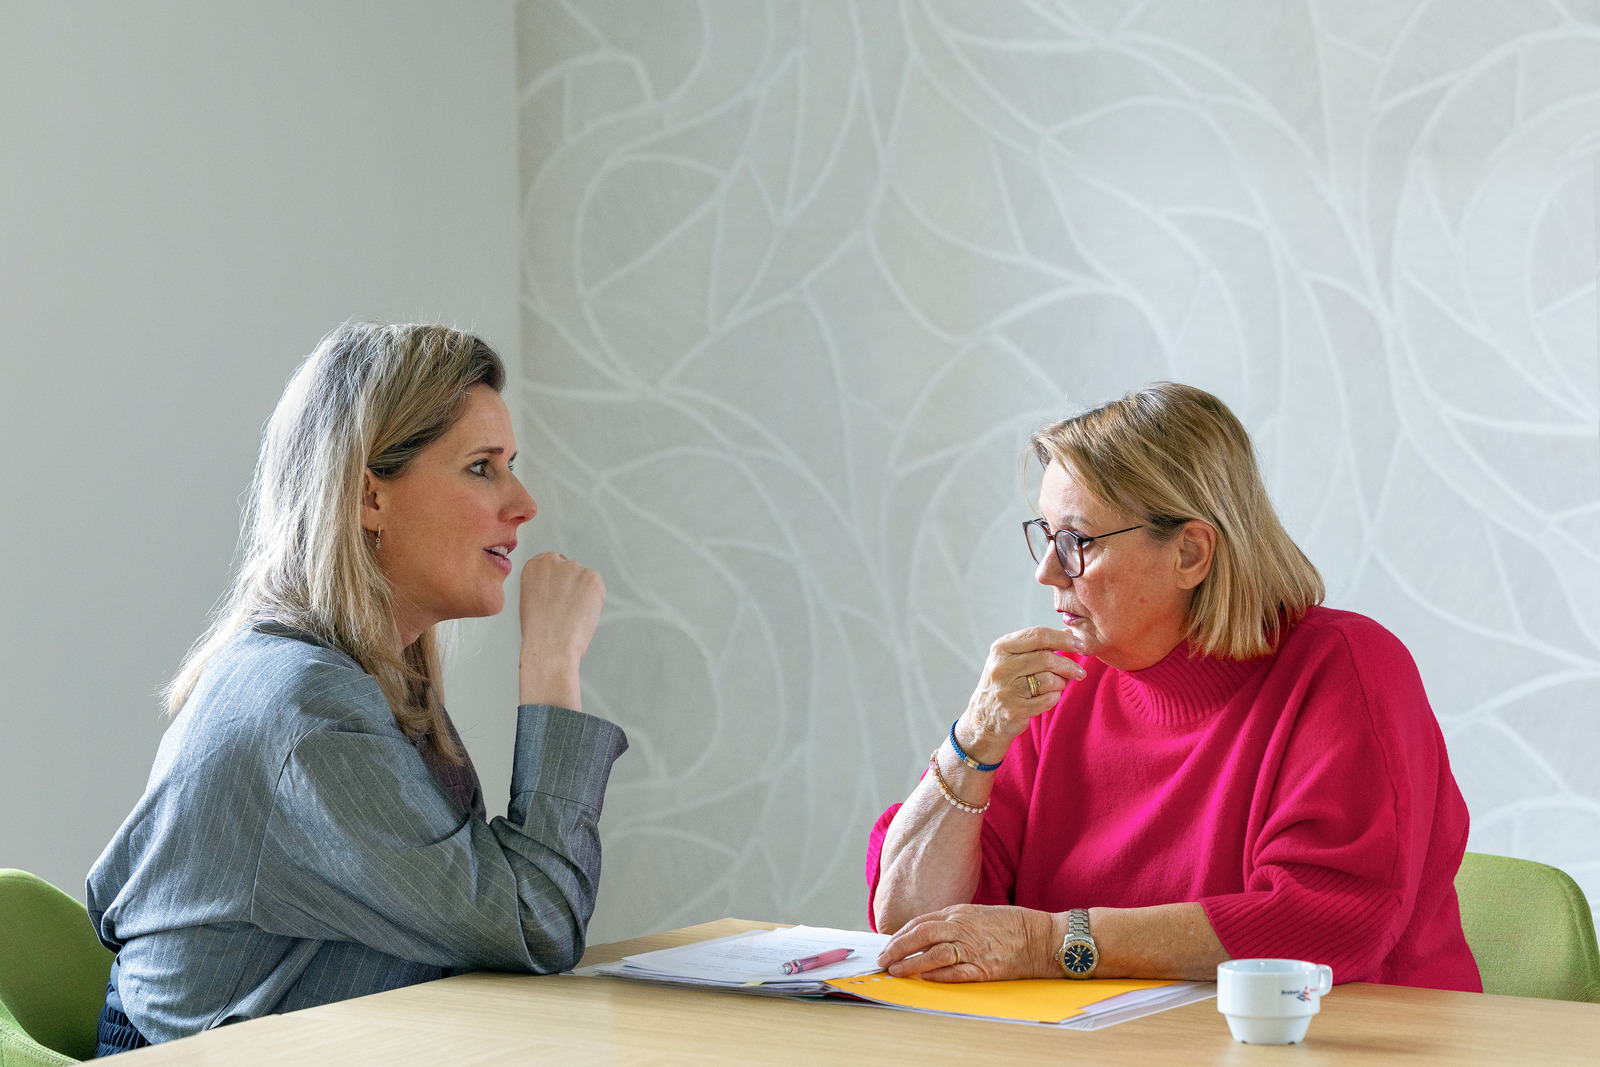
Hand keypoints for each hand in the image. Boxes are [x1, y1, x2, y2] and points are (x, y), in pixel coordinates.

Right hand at [518, 552, 604, 706]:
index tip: (559, 594)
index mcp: (533, 566)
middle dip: (572, 586)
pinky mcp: (592, 577)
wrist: (549, 646)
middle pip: (570, 569)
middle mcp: (552, 562)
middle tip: (566, 609)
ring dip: (584, 594)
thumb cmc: (539, 631)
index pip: (553, 563)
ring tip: (572, 615)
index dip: (558, 581)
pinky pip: (598, 588)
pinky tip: (582, 614)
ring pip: (585, 579)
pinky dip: (596, 601)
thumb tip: (560, 584)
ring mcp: (573, 568)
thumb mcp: (530, 599)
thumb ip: (544, 585)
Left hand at [876, 904, 1058, 982]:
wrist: (1042, 937)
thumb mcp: (977, 914)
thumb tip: (927, 933)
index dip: (900, 935)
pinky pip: (955, 973)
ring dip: (910, 964)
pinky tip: (924, 979)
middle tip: (882, 959)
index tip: (887, 945)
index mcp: (959, 913)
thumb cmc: (1011, 925)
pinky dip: (936, 976)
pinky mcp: (984, 968)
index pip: (920, 923)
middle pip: (920, 936)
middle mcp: (962, 928)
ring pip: (932, 954)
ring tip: (895, 971)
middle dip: (896, 948)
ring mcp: (973, 948)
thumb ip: (953, 922)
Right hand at [958, 626, 1084, 763]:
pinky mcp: (1013, 710)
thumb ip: (1039, 645)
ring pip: (1049, 680)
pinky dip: (1055, 697)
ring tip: (1061, 685)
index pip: (1038, 635)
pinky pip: (1048, 700)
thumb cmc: (1005, 683)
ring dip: (1061, 682)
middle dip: (1069, 664)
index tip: (1080, 644)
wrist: (984, 718)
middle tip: (1080, 671)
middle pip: (1046, 658)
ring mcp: (1006, 690)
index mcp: (1001, 648)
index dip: (1063, 639)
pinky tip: (1050, 696)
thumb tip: (1070, 633)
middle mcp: (1001, 667)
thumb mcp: (1013, 658)